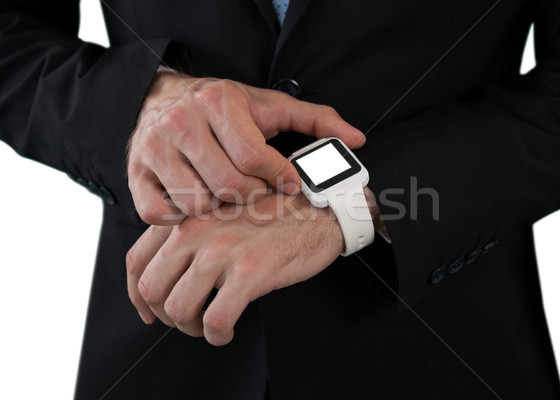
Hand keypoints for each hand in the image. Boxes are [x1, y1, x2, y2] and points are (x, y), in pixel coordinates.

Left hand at [126, 192, 343, 345]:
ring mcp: (223, 251)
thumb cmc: (270, 215)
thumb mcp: (220, 212)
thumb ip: (190, 234)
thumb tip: (165, 275)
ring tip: (210, 325)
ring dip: (191, 329)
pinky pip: (216, 320)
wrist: (316, 209)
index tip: (150, 312)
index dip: (137, 296)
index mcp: (187, 216)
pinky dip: (217, 335)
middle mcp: (197, 230)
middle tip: (188, 320)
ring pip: (179, 310)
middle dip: (166, 316)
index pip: (137, 262)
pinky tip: (228, 330)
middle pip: (152, 290)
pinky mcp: (250, 272)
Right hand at [127, 70, 364, 224]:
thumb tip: (356, 140)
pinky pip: (158, 214)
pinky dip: (181, 219)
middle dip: (253, 199)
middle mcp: (182, 122)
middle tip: (259, 194)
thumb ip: (316, 121)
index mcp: (219, 102)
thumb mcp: (270, 106)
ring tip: (228, 198)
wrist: (162, 97)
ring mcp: (154, 149)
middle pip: (228, 186)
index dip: (279, 179)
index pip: (255, 157)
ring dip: (219, 210)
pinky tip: (197, 205)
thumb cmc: (222, 107)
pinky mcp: (135, 174)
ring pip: (196, 204)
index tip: (289, 185)